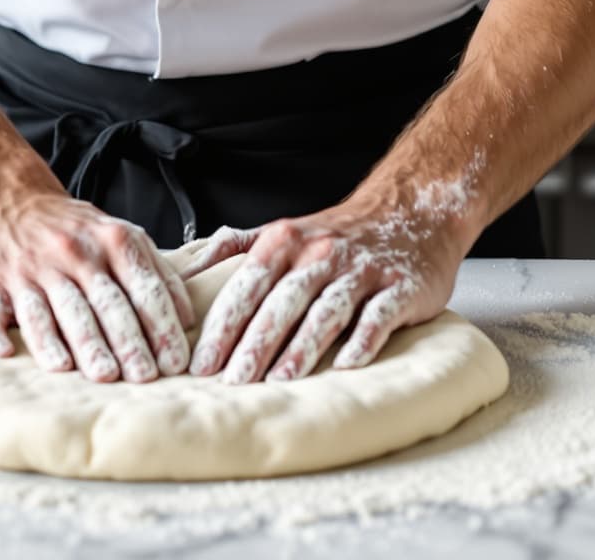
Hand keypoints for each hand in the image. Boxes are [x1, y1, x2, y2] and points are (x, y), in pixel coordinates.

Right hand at [0, 189, 195, 383]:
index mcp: (108, 240)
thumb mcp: (118, 233)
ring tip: (99, 374)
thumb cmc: (68, 229)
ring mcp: (26, 268)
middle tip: (143, 377)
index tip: (175, 363)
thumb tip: (187, 318)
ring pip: (55, 310)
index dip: (161, 326)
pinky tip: (6, 352)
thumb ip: (154, 271)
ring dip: (78, 343)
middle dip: (126, 342)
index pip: (142, 287)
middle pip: (103, 303)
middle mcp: (69, 253)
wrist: (2, 200)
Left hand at [180, 195, 470, 383]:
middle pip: (282, 302)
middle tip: (232, 383)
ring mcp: (363, 270)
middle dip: (254, 344)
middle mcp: (322, 253)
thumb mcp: (283, 230)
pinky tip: (346, 366)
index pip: (247, 286)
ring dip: (301, 347)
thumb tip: (182, 268)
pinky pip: (378, 316)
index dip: (223, 325)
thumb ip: (233, 247)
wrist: (412, 211)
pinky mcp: (401, 287)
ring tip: (279, 381)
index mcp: (287, 241)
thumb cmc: (337, 233)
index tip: (201, 363)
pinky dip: (362, 341)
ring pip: (326, 311)